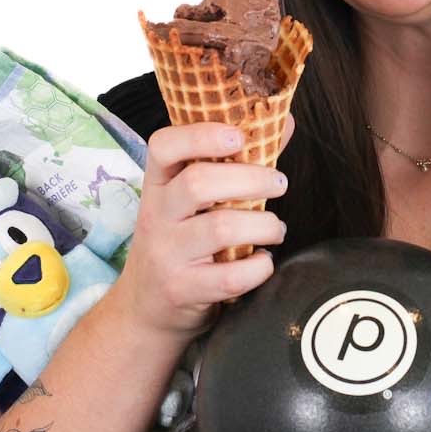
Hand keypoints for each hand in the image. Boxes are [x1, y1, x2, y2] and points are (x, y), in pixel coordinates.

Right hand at [111, 115, 294, 343]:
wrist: (146, 309)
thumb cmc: (181, 244)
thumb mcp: (192, 203)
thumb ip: (237, 163)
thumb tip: (284, 122)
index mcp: (158, 185)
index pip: (163, 146)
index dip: (201, 135)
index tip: (239, 136)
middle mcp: (156, 215)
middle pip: (199, 183)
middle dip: (252, 179)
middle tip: (279, 183)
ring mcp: (166, 254)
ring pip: (220, 228)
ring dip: (263, 225)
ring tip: (275, 228)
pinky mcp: (182, 289)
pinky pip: (230, 276)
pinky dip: (258, 268)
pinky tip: (263, 261)